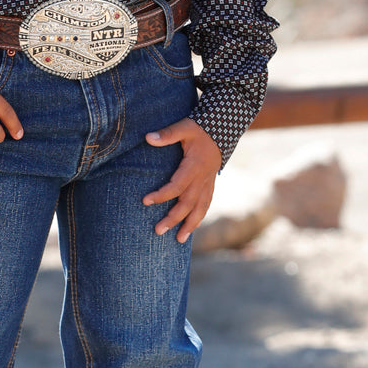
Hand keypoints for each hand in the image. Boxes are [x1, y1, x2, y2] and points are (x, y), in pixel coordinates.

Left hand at [143, 117, 221, 241]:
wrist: (222, 130)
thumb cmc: (200, 129)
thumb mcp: (184, 127)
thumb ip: (167, 134)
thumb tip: (148, 138)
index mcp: (194, 167)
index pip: (176, 186)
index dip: (161, 195)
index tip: (145, 201)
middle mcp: (202, 179)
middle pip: (187, 204)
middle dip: (173, 219)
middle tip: (157, 231)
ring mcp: (208, 183)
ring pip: (199, 208)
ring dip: (189, 225)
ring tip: (179, 240)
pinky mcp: (210, 185)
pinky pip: (206, 205)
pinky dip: (199, 217)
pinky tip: (192, 228)